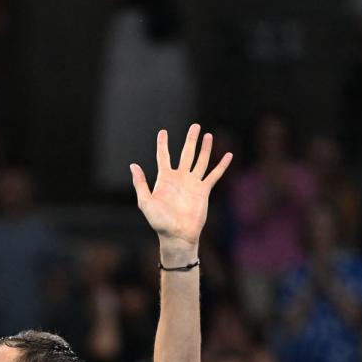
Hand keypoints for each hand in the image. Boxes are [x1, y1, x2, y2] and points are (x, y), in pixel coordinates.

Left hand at [130, 124, 231, 258]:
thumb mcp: (145, 202)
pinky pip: (214, 175)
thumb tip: (133, 165)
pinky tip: (228, 155)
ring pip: (201, 161)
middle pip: (186, 154)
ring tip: (208, 135)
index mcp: (165, 179)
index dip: (163, 144)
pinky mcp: (204, 191)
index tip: (163, 131)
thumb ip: (140, 184)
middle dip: (191, 140)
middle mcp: (180, 178)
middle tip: (195, 126)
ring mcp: (192, 183)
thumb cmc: (159, 221)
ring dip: (205, 148)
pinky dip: (221, 165)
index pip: (163, 157)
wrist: (177, 235)